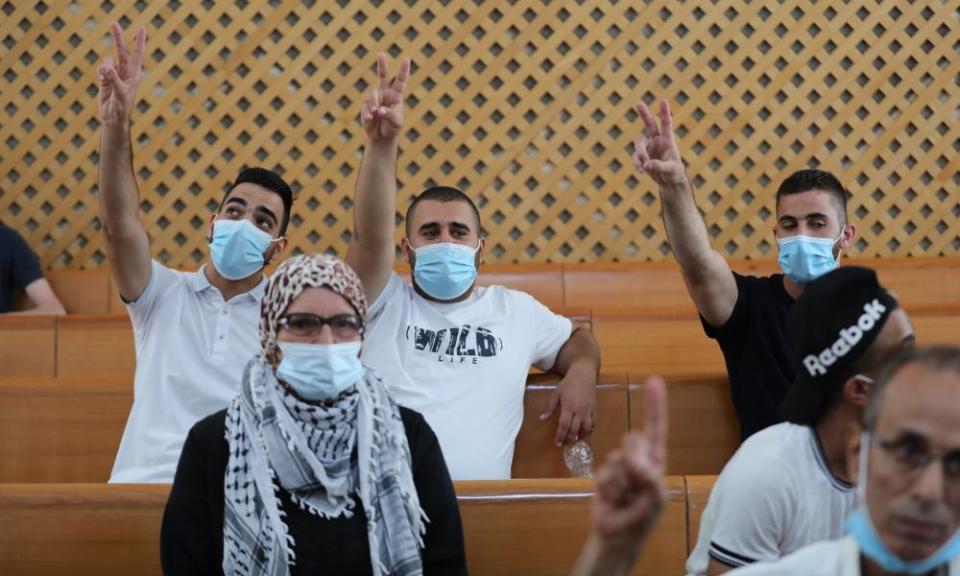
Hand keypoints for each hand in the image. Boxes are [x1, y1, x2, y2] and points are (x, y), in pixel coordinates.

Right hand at [98, 23, 145, 125]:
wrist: (114, 119)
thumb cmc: (122, 108)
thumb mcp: (119, 93)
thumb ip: (112, 78)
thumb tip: (105, 66)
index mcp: (134, 74)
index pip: (137, 54)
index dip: (139, 41)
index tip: (142, 28)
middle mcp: (125, 73)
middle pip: (121, 51)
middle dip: (117, 38)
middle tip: (113, 23)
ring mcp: (115, 76)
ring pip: (108, 62)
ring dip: (105, 67)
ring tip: (105, 78)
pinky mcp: (105, 80)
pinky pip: (101, 70)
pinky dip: (100, 73)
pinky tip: (102, 81)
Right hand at [361, 53, 410, 142]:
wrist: (381, 136)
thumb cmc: (392, 128)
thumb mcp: (396, 123)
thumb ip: (389, 115)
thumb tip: (379, 109)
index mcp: (396, 96)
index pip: (400, 81)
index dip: (403, 71)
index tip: (406, 59)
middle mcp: (385, 93)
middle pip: (382, 76)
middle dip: (382, 65)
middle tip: (381, 53)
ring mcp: (374, 98)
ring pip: (372, 93)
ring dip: (373, 102)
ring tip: (375, 113)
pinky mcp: (365, 105)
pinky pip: (365, 104)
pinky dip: (367, 111)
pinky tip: (370, 118)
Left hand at [541, 364, 596, 445]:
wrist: (584, 374)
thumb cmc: (569, 383)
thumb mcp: (556, 393)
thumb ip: (550, 407)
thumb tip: (542, 418)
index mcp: (569, 407)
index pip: (564, 426)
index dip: (560, 436)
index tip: (557, 443)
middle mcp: (580, 411)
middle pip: (575, 430)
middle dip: (569, 439)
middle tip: (565, 444)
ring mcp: (589, 410)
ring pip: (587, 429)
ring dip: (581, 436)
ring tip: (575, 440)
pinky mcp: (595, 409)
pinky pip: (594, 423)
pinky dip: (589, 430)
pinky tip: (584, 432)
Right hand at [591, 376, 666, 545]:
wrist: (616, 537)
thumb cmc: (642, 518)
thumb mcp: (653, 500)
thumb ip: (648, 478)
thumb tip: (633, 457)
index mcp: (655, 461)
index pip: (656, 428)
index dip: (654, 405)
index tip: (653, 381)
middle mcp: (638, 458)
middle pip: (633, 440)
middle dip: (633, 461)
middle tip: (635, 484)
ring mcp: (620, 466)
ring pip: (617, 457)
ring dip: (621, 481)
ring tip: (625, 497)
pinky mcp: (604, 475)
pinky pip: (605, 472)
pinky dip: (609, 488)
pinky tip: (613, 499)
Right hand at [631, 100, 686, 187]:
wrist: (669, 180)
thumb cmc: (674, 173)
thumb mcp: (670, 170)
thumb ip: (660, 166)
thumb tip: (646, 164)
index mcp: (668, 140)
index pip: (666, 124)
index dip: (664, 112)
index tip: (663, 101)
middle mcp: (657, 140)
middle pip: (649, 124)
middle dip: (644, 114)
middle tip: (638, 103)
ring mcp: (649, 147)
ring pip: (639, 144)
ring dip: (640, 155)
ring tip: (644, 168)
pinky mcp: (642, 156)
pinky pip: (636, 157)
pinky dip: (637, 163)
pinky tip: (641, 171)